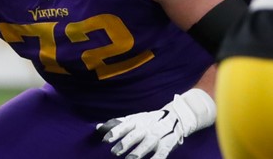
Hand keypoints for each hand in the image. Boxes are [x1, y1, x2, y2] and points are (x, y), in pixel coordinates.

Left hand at [96, 88, 215, 158]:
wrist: (175, 117)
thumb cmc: (149, 120)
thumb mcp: (134, 119)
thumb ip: (117, 124)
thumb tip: (98, 127)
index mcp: (137, 121)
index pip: (124, 126)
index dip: (114, 133)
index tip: (105, 140)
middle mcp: (146, 128)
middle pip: (134, 136)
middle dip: (124, 144)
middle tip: (114, 152)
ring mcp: (157, 137)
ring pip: (146, 145)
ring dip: (137, 153)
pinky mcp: (166, 145)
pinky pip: (161, 154)